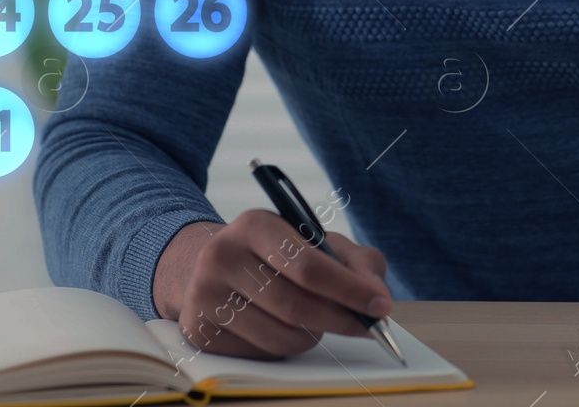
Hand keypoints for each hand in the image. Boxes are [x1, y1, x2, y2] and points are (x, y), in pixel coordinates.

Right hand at [152, 210, 392, 359]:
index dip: (349, 290)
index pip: (308, 265)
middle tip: (364, 327)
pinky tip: (279, 328)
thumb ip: (355, 262)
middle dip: (339, 320)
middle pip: (296, 306)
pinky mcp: (198, 329)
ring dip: (311, 336)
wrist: (209, 266)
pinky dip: (282, 349)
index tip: (380, 305)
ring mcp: (205, 294)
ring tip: (312, 320)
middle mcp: (222, 255)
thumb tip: (377, 297)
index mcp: (254, 224)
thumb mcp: (314, 242)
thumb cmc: (275, 255)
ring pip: (281, 337)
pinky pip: (259, 354)